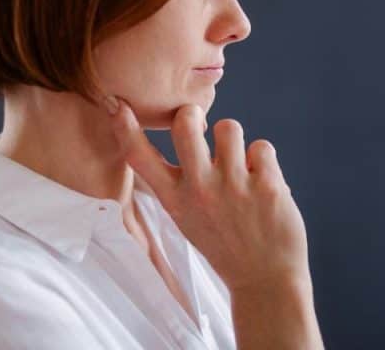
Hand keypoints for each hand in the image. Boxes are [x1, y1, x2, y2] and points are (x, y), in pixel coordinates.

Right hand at [105, 96, 311, 292]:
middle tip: (201, 125)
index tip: (117, 104)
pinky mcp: (267, 185)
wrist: (264, 280)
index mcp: (174, 198)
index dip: (125, 128)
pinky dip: (263, 161)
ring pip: (229, 127)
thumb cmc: (223, 244)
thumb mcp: (185, 217)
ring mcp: (234, 186)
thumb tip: (168, 139)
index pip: (140, 157)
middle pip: (186, 122)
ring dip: (234, 140)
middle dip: (192, 114)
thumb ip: (175, 183)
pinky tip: (262, 182)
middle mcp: (199, 189)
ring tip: (238, 162)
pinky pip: (261, 147)